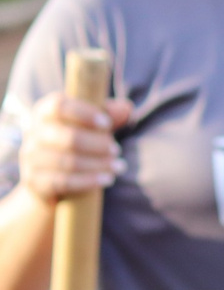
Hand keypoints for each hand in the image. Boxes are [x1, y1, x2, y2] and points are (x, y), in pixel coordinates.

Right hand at [11, 90, 133, 205]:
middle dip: (98, 145)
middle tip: (116, 151)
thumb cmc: (75, 143)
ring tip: (118, 166)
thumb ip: (107, 114)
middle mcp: (33, 133)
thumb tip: (126, 108)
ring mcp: (30, 158)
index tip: (106, 124)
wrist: (49, 179)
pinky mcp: (34, 181)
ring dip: (98, 165)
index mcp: (45, 113)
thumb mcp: (90, 125)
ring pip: (68, 162)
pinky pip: (62, 182)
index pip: (58, 106)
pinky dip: (88, 181)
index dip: (84, 113)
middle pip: (69, 137)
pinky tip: (107, 179)